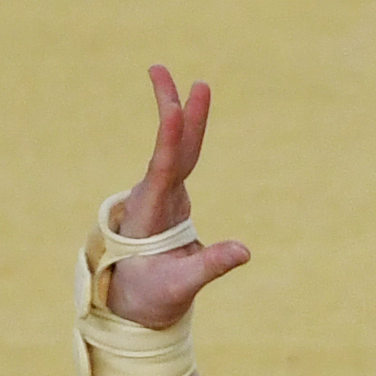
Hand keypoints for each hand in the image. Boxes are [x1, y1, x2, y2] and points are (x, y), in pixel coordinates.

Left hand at [108, 63, 251, 329]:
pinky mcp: (171, 196)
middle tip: (159, 70)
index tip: (173, 113)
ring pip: (175, 148)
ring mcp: (161, 194)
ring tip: (182, 77)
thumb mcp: (179, 288)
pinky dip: (188, 132)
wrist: (131, 305)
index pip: (162, 172)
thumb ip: (208, 267)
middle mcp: (151, 198)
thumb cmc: (151, 298)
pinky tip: (188, 106)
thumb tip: (244, 251)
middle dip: (170, 111)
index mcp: (149, 217)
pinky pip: (181, 157)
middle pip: (167, 149)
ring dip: (180, 112)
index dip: (169, 142)